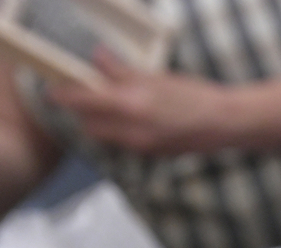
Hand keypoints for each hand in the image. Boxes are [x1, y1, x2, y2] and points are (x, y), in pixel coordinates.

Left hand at [47, 48, 232, 155]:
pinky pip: (124, 144)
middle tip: (86, 97)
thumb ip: (122, 71)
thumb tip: (98, 58)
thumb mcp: (156, 78)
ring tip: (111, 108)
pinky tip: (133, 120)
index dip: (65, 96)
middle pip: (89, 125)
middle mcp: (131, 131)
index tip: (55, 90)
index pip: (83, 102)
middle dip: (83, 113)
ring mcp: (141, 146)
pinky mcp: (152, 154)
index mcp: (130, 106)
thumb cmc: (194, 96)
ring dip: (101, 123)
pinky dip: (119, 132)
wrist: (225, 124)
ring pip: (106, 136)